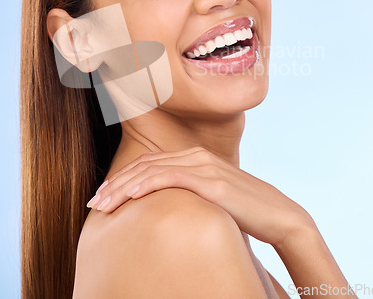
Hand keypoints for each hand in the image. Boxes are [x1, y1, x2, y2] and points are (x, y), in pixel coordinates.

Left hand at [87, 146, 314, 247]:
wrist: (279, 215)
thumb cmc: (244, 211)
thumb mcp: (212, 197)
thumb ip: (191, 193)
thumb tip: (168, 208)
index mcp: (194, 158)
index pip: (150, 164)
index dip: (123, 179)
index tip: (104, 195)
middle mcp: (195, 156)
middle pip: (145, 165)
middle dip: (115, 183)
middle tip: (94, 201)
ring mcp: (203, 166)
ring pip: (151, 170)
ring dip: (122, 186)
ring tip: (101, 204)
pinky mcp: (211, 181)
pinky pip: (169, 178)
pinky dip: (145, 185)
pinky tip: (128, 197)